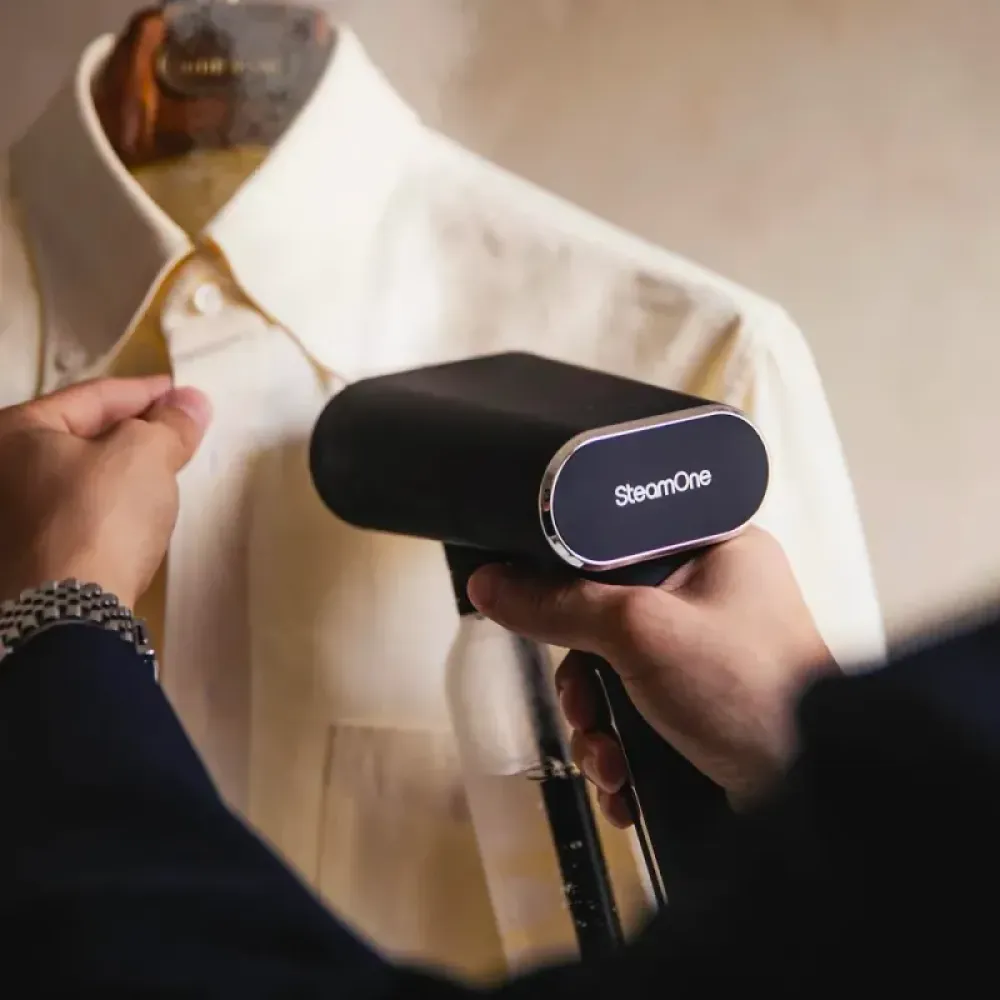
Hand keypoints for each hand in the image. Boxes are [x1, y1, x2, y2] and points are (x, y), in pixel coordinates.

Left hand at [0, 377, 211, 608]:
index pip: (93, 396)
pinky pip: (72, 510)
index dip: (145, 391)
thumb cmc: (99, 515)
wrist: (67, 611)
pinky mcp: (22, 554)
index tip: (182, 393)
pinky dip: (104, 501)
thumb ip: (170, 424)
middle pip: (79, 434)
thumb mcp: (145, 455)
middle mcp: (0, 470)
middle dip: (130, 430)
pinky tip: (133, 509)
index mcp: (13, 431)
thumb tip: (192, 401)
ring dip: (118, 468)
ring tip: (162, 468)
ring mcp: (7, 517)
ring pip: (75, 474)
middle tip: (176, 430)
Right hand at [467, 527, 836, 819]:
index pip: (615, 544)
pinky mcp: (706, 709)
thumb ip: (559, 604)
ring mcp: (711, 657)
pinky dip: (623, 752)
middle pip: (607, 620)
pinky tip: (624, 783)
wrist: (813, 792)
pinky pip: (640, 716)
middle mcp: (715, 597)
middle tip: (583, 707)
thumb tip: (490, 583)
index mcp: (714, 549)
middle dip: (584, 681)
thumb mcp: (640, 631)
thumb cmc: (749, 690)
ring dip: (598, 729)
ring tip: (608, 764)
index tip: (541, 612)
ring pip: (617, 678)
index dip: (571, 582)